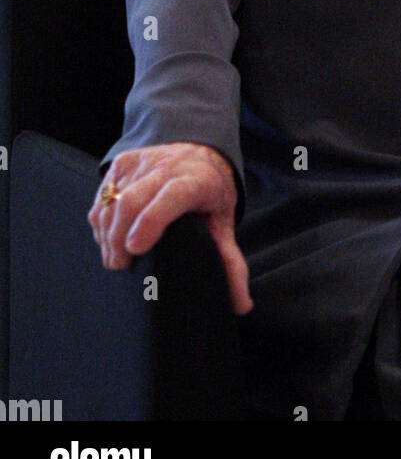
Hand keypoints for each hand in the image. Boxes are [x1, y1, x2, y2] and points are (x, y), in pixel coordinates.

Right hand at [87, 142, 252, 314]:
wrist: (201, 153)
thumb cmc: (210, 194)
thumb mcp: (224, 223)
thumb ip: (230, 263)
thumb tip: (241, 305)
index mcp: (198, 181)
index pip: (172, 196)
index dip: (151, 221)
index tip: (135, 249)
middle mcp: (169, 166)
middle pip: (132, 199)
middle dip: (118, 236)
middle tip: (119, 266)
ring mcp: (143, 161)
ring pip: (113, 198)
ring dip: (106, 232)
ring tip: (113, 257)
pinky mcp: (124, 161)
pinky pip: (104, 194)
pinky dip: (102, 218)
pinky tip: (110, 236)